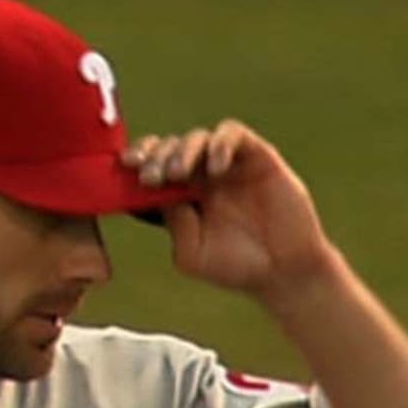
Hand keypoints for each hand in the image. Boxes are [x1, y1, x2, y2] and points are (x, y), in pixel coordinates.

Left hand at [122, 119, 335, 302]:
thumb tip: (160, 193)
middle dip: (155, 157)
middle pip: (170, 147)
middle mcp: (202, 176)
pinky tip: (215, 168)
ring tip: (179, 174)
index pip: (153, 166)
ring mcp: (229, 164)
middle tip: (152, 177)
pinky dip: (220, 144)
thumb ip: (173, 223)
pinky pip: (233, 134)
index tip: (126, 167)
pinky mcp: (257, 157)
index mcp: (181, 195)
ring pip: (198, 137)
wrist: (282, 273)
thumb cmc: (234, 266)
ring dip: (182, 150)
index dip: (138, 160)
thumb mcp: (190, 253)